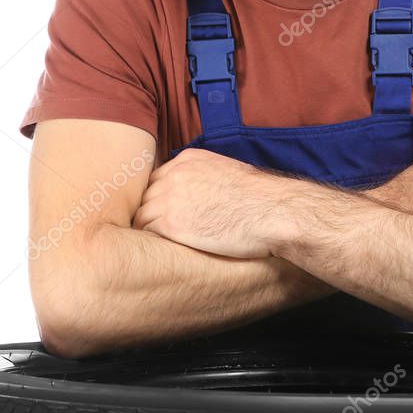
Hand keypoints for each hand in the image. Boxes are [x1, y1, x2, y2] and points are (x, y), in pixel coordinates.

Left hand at [131, 148, 288, 257]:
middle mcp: (174, 175)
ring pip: (142, 216)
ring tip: (161, 245)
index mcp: (189, 160)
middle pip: (147, 196)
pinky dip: (153, 243)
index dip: (161, 198)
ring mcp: (169, 199)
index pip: (159, 178)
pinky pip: (147, 233)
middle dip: (152, 213)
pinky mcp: (170, 224)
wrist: (270, 211)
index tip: (168, 212)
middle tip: (162, 232)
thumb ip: (208, 177)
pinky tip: (165, 251)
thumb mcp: (230, 172)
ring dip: (150, 230)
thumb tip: (205, 193)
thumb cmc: (261, 197)